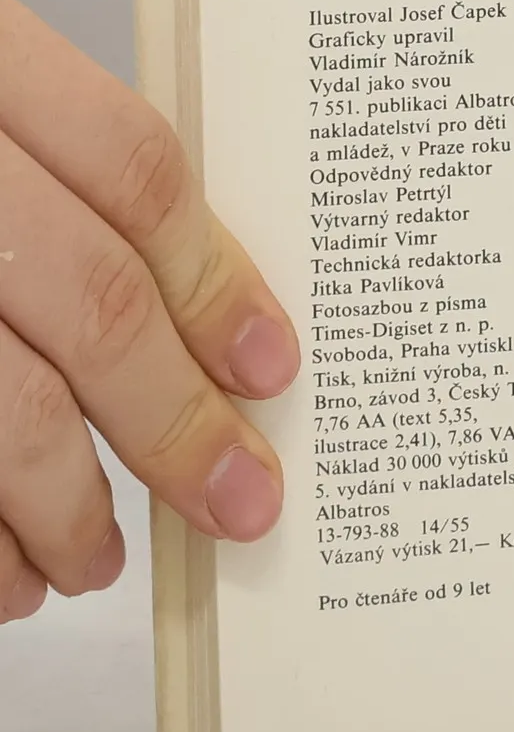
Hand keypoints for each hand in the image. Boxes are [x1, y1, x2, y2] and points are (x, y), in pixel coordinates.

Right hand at [0, 0, 294, 624]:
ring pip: (1, 400)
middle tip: (232, 501)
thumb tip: (203, 325)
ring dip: (59, 506)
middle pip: (89, 297)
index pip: (134, 170)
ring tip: (91, 561)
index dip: (214, 279)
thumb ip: (58, 180)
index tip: (269, 370)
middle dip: (172, 421)